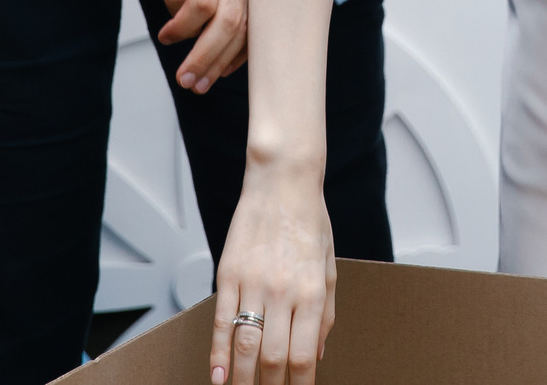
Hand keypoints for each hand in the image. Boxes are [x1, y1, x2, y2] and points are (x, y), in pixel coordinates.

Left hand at [142, 0, 255, 92]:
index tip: (165, 36)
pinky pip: (257, 25)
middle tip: (186, 81)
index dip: (182, 27)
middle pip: (229, 21)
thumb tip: (178, 15)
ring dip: (224, 61)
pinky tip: (224, 67)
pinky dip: (242, 51)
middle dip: (206, 57)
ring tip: (201, 83)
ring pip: (247, 28)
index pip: (200, 2)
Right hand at [210, 166, 334, 384]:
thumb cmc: (310, 223)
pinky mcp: (228, 273)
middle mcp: (282, 291)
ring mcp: (253, 282)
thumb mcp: (329, 267)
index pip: (303, 356)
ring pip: (244, 345)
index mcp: (312, 292)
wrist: (283, 181)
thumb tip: (317, 355)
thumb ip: (326, 314)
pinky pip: (221, 321)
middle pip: (273, 358)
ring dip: (241, 379)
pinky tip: (216, 375)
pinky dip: (217, 352)